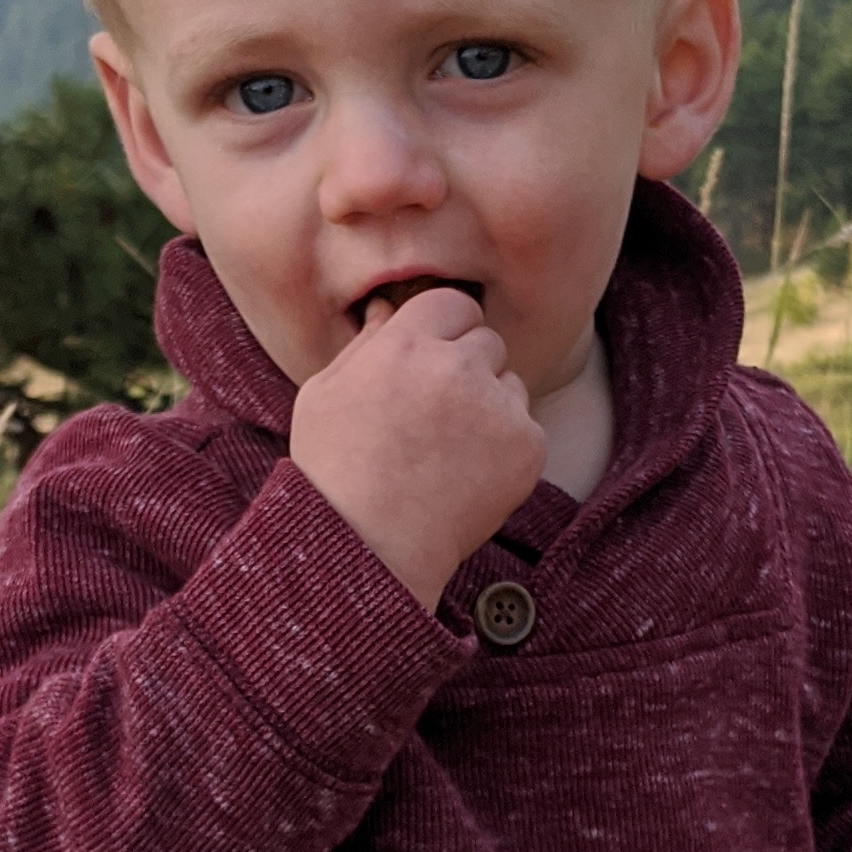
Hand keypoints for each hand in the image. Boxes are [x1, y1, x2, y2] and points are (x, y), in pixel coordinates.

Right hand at [289, 289, 545, 609]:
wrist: (370, 547)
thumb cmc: (335, 472)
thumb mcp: (324, 395)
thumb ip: (364, 345)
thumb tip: (387, 309)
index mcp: (406, 344)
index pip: (453, 303)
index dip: (443, 331)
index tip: (431, 361)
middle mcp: (457, 367)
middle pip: (487, 340)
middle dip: (467, 367)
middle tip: (436, 414)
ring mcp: (497, 407)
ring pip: (511, 383)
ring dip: (490, 405)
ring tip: (447, 450)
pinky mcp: (527, 446)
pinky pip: (526, 427)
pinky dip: (506, 448)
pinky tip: (467, 474)